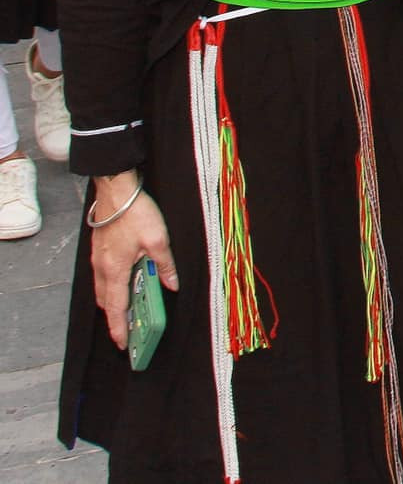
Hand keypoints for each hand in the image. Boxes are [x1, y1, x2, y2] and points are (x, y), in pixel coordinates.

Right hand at [89, 174, 177, 349]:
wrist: (116, 190)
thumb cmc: (135, 213)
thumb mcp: (158, 239)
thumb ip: (165, 265)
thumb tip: (172, 285)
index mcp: (114, 270)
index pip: (116, 308)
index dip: (119, 328)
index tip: (123, 344)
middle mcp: (101, 268)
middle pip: (107, 301)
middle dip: (116, 317)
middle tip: (130, 328)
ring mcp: (98, 258)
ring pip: (103, 289)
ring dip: (115, 300)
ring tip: (131, 307)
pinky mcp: (100, 249)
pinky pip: (103, 275)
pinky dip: (112, 285)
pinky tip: (126, 280)